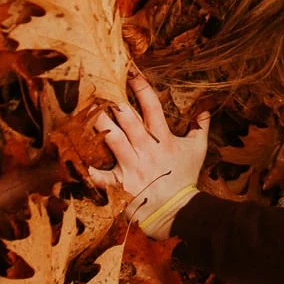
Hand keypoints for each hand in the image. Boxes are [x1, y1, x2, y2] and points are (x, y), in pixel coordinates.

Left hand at [88, 70, 209, 237]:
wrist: (177, 209)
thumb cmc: (186, 178)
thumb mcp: (198, 150)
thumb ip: (200, 128)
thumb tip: (205, 110)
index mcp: (164, 139)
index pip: (153, 107)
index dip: (142, 89)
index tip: (131, 74)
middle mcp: (146, 148)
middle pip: (128, 119)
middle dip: (115, 101)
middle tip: (102, 85)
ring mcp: (132, 166)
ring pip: (113, 139)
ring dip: (100, 123)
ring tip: (86, 110)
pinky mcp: (121, 184)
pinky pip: (102, 176)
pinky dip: (91, 170)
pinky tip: (78, 160)